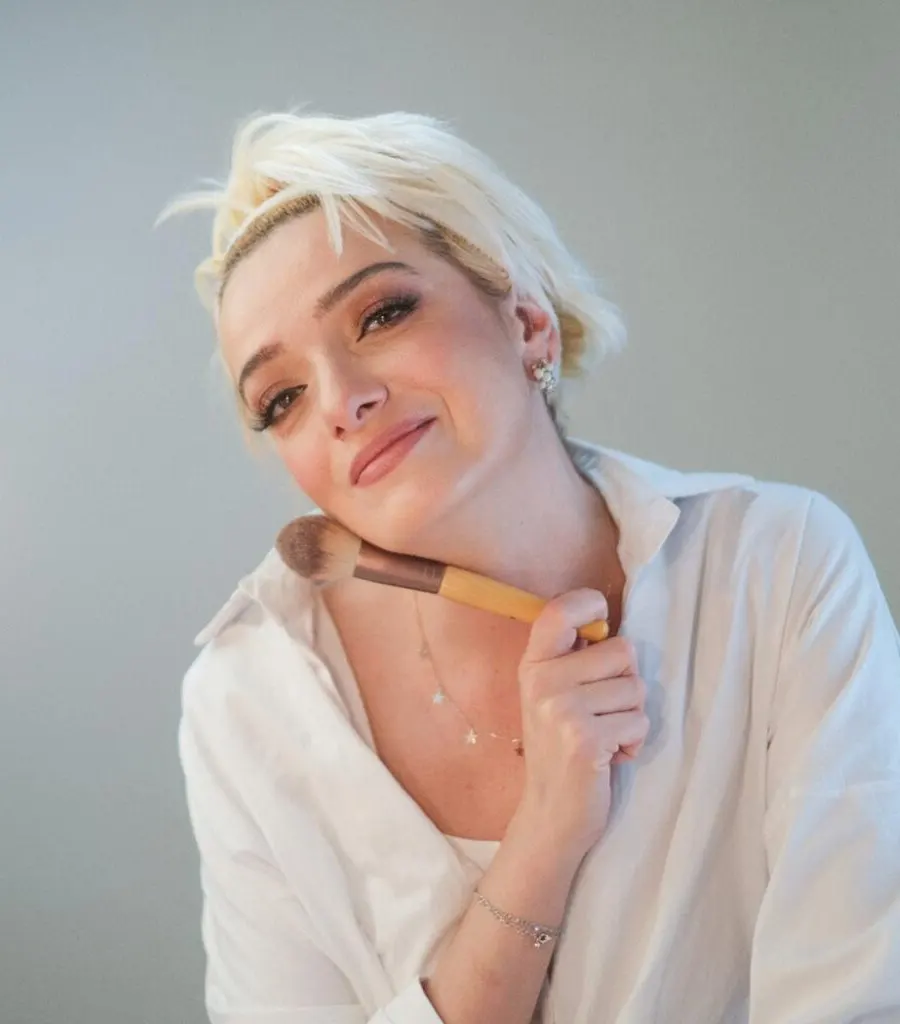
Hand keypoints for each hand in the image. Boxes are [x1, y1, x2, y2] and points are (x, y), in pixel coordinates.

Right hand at [513, 589, 648, 857]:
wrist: (550, 814)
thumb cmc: (561, 748)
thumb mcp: (553, 695)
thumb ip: (572, 658)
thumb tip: (603, 620)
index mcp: (533, 664)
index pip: (560, 610)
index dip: (590, 604)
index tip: (599, 621)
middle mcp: (542, 681)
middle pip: (622, 650)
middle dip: (626, 682)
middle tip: (601, 711)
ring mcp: (561, 709)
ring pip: (636, 688)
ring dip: (631, 716)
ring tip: (605, 735)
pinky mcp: (585, 738)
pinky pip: (639, 720)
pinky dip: (633, 741)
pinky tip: (610, 755)